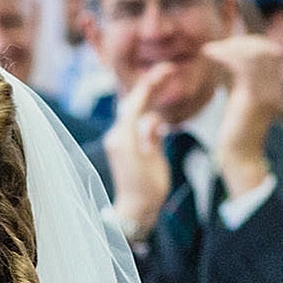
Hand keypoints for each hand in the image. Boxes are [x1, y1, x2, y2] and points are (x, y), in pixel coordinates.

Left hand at [101, 64, 175, 236]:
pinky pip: (131, 122)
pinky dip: (142, 111)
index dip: (149, 86)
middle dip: (148, 86)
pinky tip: (155, 106)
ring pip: (130, 112)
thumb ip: (152, 139)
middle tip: (166, 71)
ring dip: (145, 97)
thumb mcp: (156, 164)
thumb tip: (153, 120)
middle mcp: (116, 137)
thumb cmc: (148, 192)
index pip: (135, 104)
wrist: (134, 212)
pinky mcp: (119, 147)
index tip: (164, 72)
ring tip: (162, 82)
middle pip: (131, 104)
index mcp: (124, 139)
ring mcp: (116, 141)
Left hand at [202, 35, 282, 194]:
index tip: (226, 44)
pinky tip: (209, 53)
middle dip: (241, 41)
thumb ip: (239, 80)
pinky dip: (224, 54)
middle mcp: (274, 88)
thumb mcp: (239, 99)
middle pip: (265, 49)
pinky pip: (243, 65)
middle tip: (218, 47)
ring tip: (211, 50)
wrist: (239, 156)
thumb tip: (228, 58)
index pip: (270, 51)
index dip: (250, 42)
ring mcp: (266, 93)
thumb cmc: (235, 130)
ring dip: (231, 46)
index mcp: (273, 87)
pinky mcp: (253, 98)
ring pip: (256, 53)